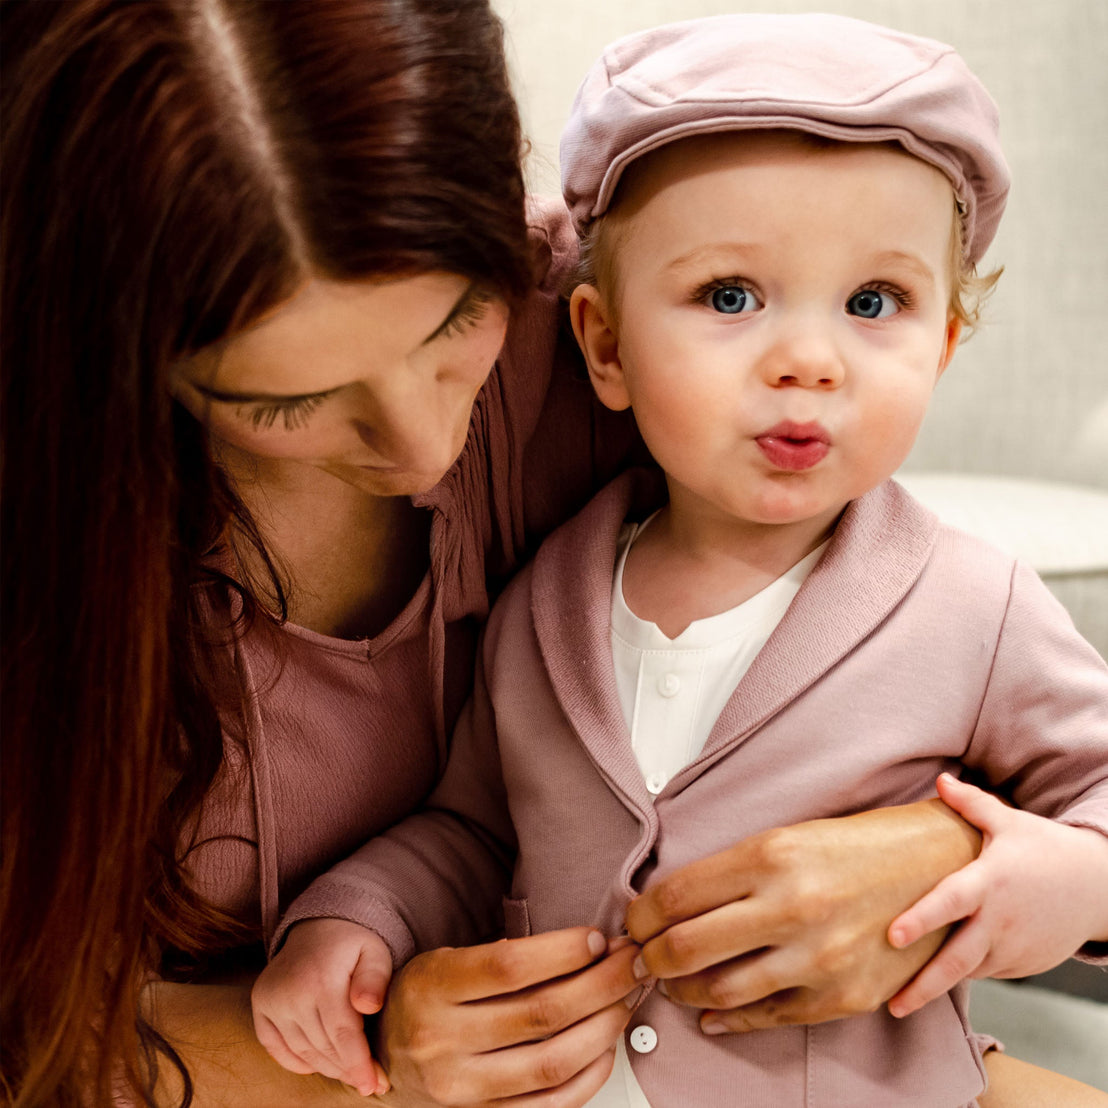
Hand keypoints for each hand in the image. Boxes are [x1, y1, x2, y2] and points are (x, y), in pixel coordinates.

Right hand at [252, 918, 391, 1096]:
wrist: (318, 924)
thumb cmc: (354, 943)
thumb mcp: (375, 952)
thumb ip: (375, 979)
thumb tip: (369, 1006)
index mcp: (322, 979)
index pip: (342, 1035)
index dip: (358, 1063)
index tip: (375, 1084)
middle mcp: (291, 991)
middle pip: (322, 1047)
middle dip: (347, 1069)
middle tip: (369, 1083)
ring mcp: (271, 998)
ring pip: (301, 1050)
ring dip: (326, 1067)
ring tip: (348, 1074)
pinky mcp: (260, 1002)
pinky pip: (274, 1045)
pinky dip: (294, 1062)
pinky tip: (316, 1066)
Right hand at [373, 927, 643, 1106]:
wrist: (381, 1066)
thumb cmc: (422, 1003)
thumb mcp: (441, 963)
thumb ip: (498, 956)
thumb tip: (583, 947)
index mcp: (431, 988)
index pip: (510, 966)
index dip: (563, 950)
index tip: (596, 938)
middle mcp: (443, 1042)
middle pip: (543, 1012)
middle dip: (601, 982)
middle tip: (630, 962)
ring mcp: (462, 1090)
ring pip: (554, 1061)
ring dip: (604, 1027)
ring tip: (625, 1000)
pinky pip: (552, 1104)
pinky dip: (590, 1074)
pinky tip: (605, 1045)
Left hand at [625, 799, 980, 1033]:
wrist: (942, 866)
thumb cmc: (861, 844)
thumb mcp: (787, 836)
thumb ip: (731, 870)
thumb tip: (671, 902)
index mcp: (771, 855)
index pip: (675, 895)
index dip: (641, 915)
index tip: (634, 921)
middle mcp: (792, 906)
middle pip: (686, 947)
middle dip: (649, 958)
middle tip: (639, 957)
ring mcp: (820, 957)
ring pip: (720, 990)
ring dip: (681, 991)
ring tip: (669, 983)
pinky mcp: (844, 995)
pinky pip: (769, 1017)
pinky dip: (728, 1019)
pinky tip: (710, 1013)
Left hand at [887, 774, 1107, 1017]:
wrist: (1099, 887)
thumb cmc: (1046, 848)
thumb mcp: (1010, 822)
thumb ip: (971, 803)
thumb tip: (940, 779)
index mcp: (990, 882)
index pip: (950, 903)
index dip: (921, 920)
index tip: (892, 937)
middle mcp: (999, 920)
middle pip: (956, 961)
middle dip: (923, 987)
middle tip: (892, 1005)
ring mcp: (1013, 947)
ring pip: (968, 970)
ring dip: (938, 984)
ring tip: (902, 997)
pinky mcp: (1023, 964)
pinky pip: (986, 970)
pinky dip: (964, 972)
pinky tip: (938, 973)